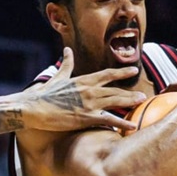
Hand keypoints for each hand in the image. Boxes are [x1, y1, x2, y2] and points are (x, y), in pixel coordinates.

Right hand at [20, 49, 143, 132]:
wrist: (34, 108)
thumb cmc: (43, 94)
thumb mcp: (57, 77)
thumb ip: (67, 64)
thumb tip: (68, 50)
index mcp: (83, 80)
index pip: (107, 74)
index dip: (121, 73)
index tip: (133, 70)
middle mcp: (89, 90)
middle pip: (115, 90)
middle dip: (130, 92)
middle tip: (142, 95)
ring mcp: (89, 104)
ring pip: (115, 102)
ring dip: (129, 102)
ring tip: (141, 103)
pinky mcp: (86, 117)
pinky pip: (109, 120)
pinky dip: (122, 123)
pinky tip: (132, 125)